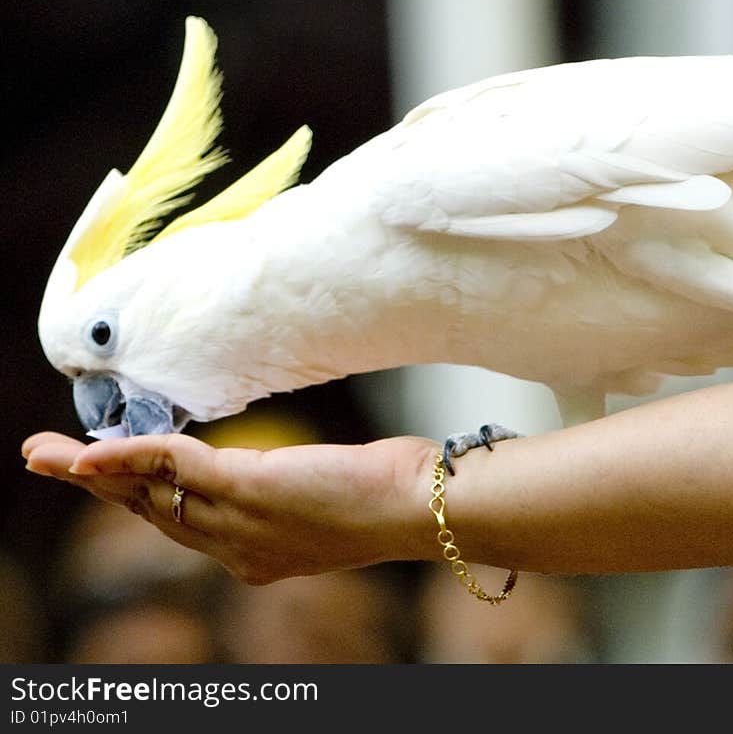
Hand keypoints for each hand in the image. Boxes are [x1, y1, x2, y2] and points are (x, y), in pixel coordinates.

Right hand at [22, 430, 436, 583]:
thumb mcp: (317, 492)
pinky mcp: (247, 488)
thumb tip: (255, 466)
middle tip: (43, 459)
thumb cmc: (383, 492)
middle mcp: (233, 547)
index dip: (127, 495)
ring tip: (46, 454)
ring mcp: (237, 520)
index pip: (171, 522)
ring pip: (148, 492)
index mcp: (247, 553)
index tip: (93, 472)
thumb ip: (275, 487)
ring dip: (92, 470)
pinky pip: (174, 467)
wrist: (419, 508)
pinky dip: (129, 455)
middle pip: (145, 512)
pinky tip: (95, 449)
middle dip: (91, 486)